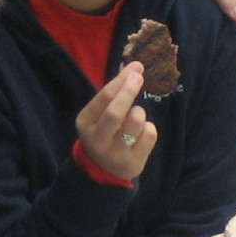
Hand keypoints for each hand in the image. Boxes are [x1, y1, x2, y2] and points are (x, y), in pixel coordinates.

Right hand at [74, 64, 156, 181]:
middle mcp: (98, 139)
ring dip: (140, 112)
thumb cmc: (105, 131)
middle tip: (139, 77)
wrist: (104, 170)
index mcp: (86, 122)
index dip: (121, 81)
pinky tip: (140, 134)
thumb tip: (135, 66)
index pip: (104, 98)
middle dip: (129, 91)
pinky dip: (149, 128)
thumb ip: (115, 91)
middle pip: (115, 112)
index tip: (135, 67)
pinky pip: (150, 134)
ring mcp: (116, 153)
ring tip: (135, 118)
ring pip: (136, 121)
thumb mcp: (101, 112)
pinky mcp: (134, 163)